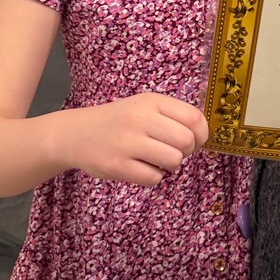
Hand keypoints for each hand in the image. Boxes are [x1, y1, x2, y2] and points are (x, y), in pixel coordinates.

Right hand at [70, 93, 208, 186]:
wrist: (76, 133)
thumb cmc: (119, 121)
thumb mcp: (145, 107)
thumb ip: (173, 116)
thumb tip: (203, 136)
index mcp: (151, 101)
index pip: (194, 118)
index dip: (201, 135)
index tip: (195, 141)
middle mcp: (140, 118)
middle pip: (186, 141)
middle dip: (186, 152)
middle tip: (173, 152)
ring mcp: (127, 142)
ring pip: (173, 160)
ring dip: (170, 165)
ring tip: (157, 160)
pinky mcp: (116, 165)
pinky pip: (154, 178)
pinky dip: (153, 177)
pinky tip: (141, 168)